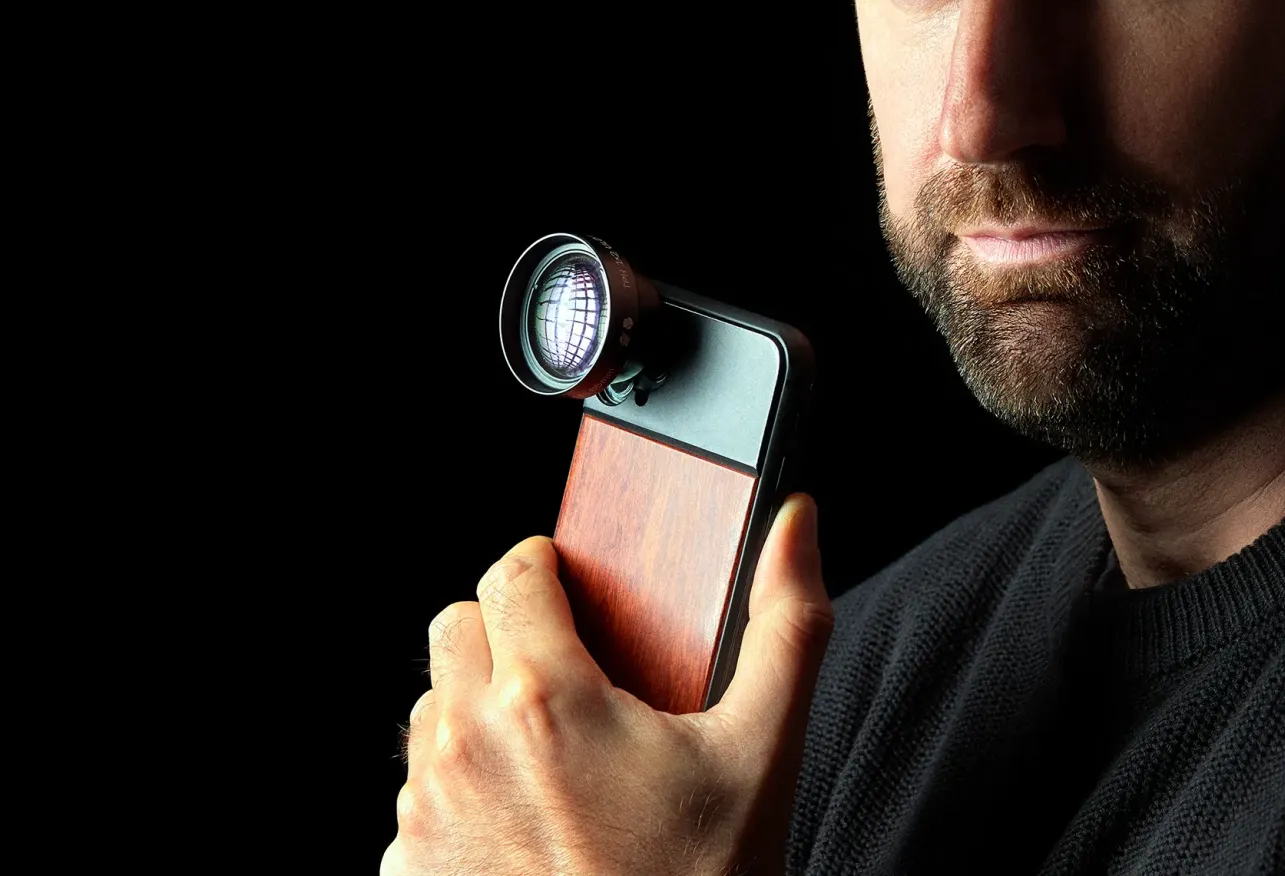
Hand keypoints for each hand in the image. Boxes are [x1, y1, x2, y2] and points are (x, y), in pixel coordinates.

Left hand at [384, 495, 832, 875]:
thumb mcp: (765, 749)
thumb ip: (787, 622)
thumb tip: (796, 522)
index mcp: (545, 698)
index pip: (510, 572)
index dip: (547, 566)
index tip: (575, 588)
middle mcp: (465, 748)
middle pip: (457, 631)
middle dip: (509, 635)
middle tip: (572, 673)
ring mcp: (426, 817)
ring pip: (432, 713)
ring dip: (480, 713)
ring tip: (557, 756)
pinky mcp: (409, 875)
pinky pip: (418, 799)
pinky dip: (461, 796)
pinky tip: (526, 823)